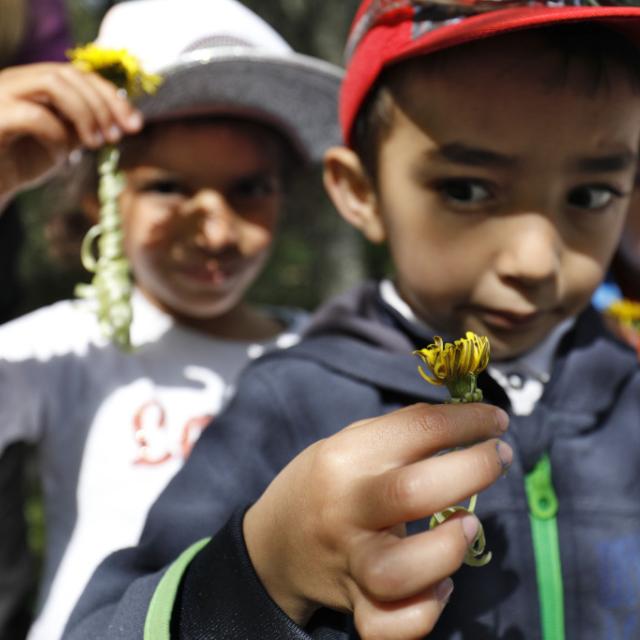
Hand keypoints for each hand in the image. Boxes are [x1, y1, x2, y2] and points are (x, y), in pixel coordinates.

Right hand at [0, 62, 142, 207]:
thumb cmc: (23, 161)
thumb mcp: (63, 140)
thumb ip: (86, 125)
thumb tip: (122, 121)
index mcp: (35, 82)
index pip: (79, 74)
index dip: (111, 96)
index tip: (135, 124)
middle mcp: (17, 80)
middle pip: (68, 74)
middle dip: (103, 104)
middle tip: (118, 135)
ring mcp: (2, 94)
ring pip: (52, 82)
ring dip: (85, 113)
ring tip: (97, 143)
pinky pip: (32, 115)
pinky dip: (57, 133)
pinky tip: (62, 155)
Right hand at [244, 402, 510, 639]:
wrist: (274, 543)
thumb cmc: (324, 483)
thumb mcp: (348, 444)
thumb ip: (400, 435)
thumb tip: (467, 423)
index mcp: (344, 459)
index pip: (416, 428)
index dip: (468, 420)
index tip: (495, 421)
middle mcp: (345, 509)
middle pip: (413, 491)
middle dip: (473, 469)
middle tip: (498, 457)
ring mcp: (349, 562)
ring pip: (401, 571)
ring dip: (450, 548)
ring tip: (467, 524)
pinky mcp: (354, 605)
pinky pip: (389, 626)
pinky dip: (425, 610)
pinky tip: (440, 584)